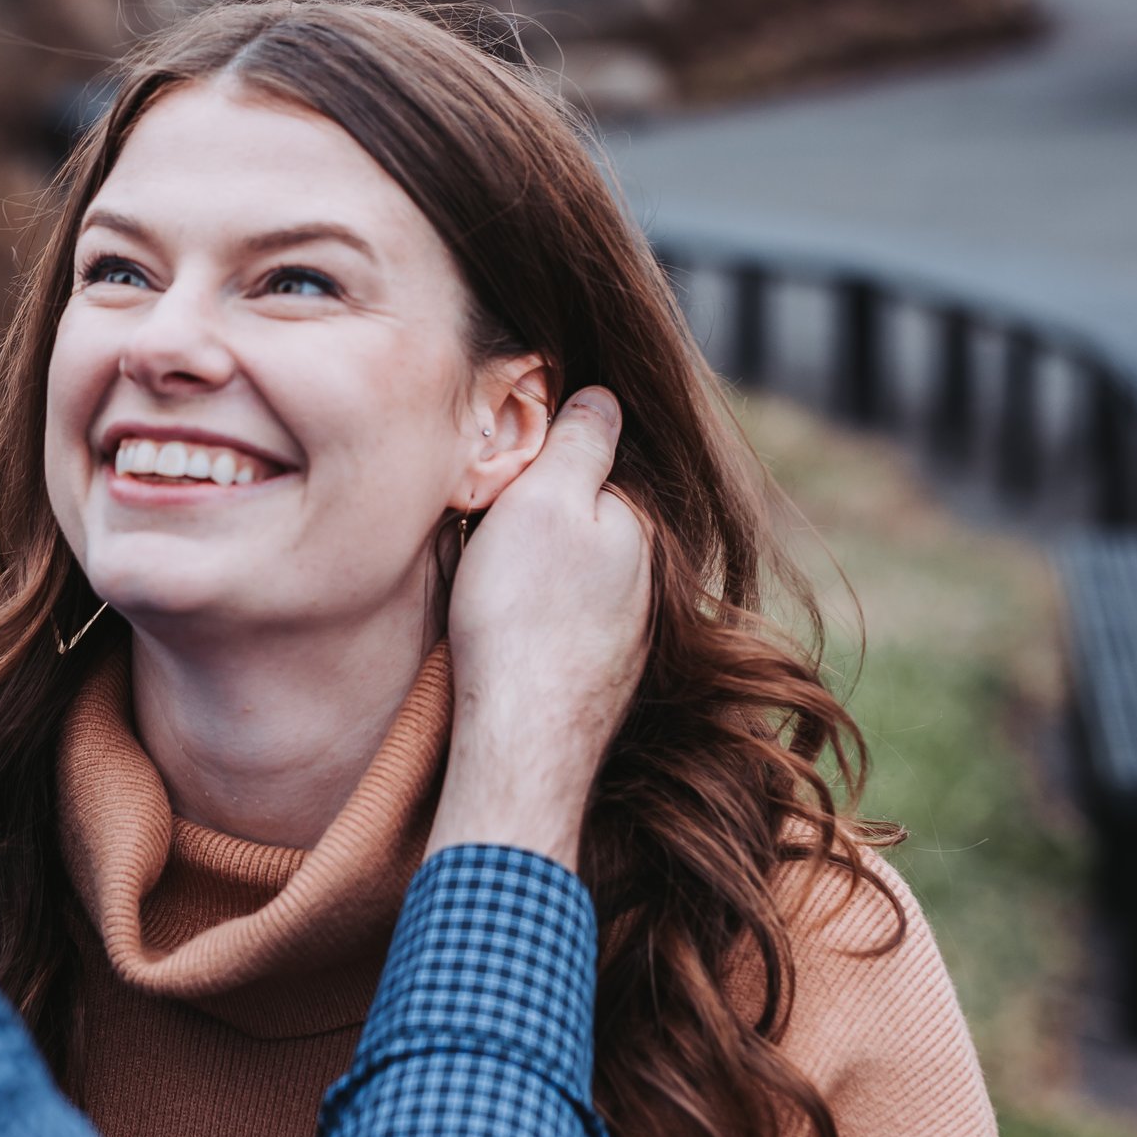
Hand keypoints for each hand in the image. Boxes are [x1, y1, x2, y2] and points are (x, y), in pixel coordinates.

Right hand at [426, 387, 652, 868]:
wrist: (521, 740)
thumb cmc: (521, 615)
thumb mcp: (542, 503)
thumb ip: (579, 444)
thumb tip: (605, 396)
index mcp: (638, 523)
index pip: (593, 464)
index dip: (541, 462)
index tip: (501, 475)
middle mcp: (649, 578)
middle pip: (586, 523)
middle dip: (544, 518)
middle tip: (487, 529)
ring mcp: (630, 634)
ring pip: (579, 577)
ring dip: (543, 574)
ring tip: (495, 587)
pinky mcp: (603, 677)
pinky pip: (569, 623)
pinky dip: (541, 620)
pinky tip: (508, 633)